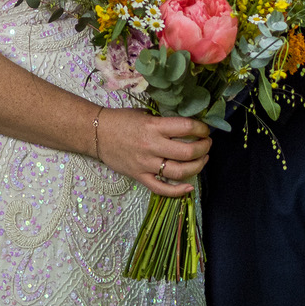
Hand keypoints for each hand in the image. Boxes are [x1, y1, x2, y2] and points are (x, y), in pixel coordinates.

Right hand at [96, 108, 210, 197]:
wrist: (96, 133)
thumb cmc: (122, 120)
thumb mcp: (145, 114)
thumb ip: (165, 121)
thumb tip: (188, 125)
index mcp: (154, 126)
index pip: (186, 128)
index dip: (201, 128)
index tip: (205, 129)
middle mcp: (151, 146)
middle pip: (187, 152)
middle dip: (204, 148)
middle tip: (207, 144)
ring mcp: (146, 164)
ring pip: (178, 172)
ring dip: (197, 167)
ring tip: (203, 159)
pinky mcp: (139, 177)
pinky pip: (161, 188)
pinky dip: (177, 191)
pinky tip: (189, 187)